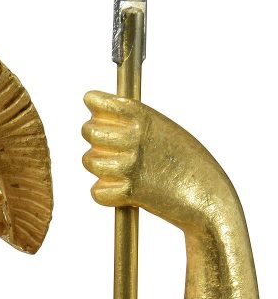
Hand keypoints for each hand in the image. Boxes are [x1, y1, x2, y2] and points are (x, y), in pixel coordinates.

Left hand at [81, 91, 234, 231]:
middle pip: (88, 131)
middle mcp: (134, 136)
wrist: (210, 197)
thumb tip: (97, 111)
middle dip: (95, 141)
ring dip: (99, 168)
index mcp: (143, 116)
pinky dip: (106, 195)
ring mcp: (130, 164)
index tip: (100, 117)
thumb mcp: (166, 131)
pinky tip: (122, 193)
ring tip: (118, 172)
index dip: (95, 109)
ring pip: (89, 161)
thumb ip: (136, 122)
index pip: (96, 102)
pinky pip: (97, 192)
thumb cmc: (189, 163)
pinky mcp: (129, 192)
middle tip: (111, 151)